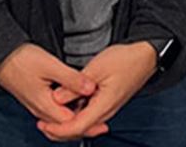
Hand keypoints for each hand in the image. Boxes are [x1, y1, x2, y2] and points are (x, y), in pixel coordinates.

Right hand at [0, 44, 95, 126]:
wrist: (1, 55)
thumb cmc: (21, 60)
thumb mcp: (50, 65)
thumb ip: (71, 79)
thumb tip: (90, 88)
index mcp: (45, 105)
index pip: (70, 125)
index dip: (87, 124)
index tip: (102, 122)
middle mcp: (40, 110)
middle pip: (65, 127)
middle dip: (84, 128)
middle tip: (102, 126)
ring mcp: (38, 106)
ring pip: (60, 122)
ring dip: (76, 121)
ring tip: (92, 116)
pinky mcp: (37, 100)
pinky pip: (55, 114)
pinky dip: (67, 114)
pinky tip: (76, 106)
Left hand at [37, 42, 157, 141]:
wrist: (144, 57)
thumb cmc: (125, 60)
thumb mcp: (95, 68)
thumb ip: (74, 85)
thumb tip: (56, 98)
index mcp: (103, 105)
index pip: (77, 126)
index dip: (58, 128)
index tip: (43, 124)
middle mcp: (106, 111)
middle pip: (79, 129)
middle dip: (59, 129)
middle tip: (41, 123)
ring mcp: (106, 108)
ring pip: (83, 122)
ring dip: (66, 121)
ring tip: (48, 114)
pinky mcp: (106, 103)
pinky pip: (88, 113)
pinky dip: (75, 112)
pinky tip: (65, 104)